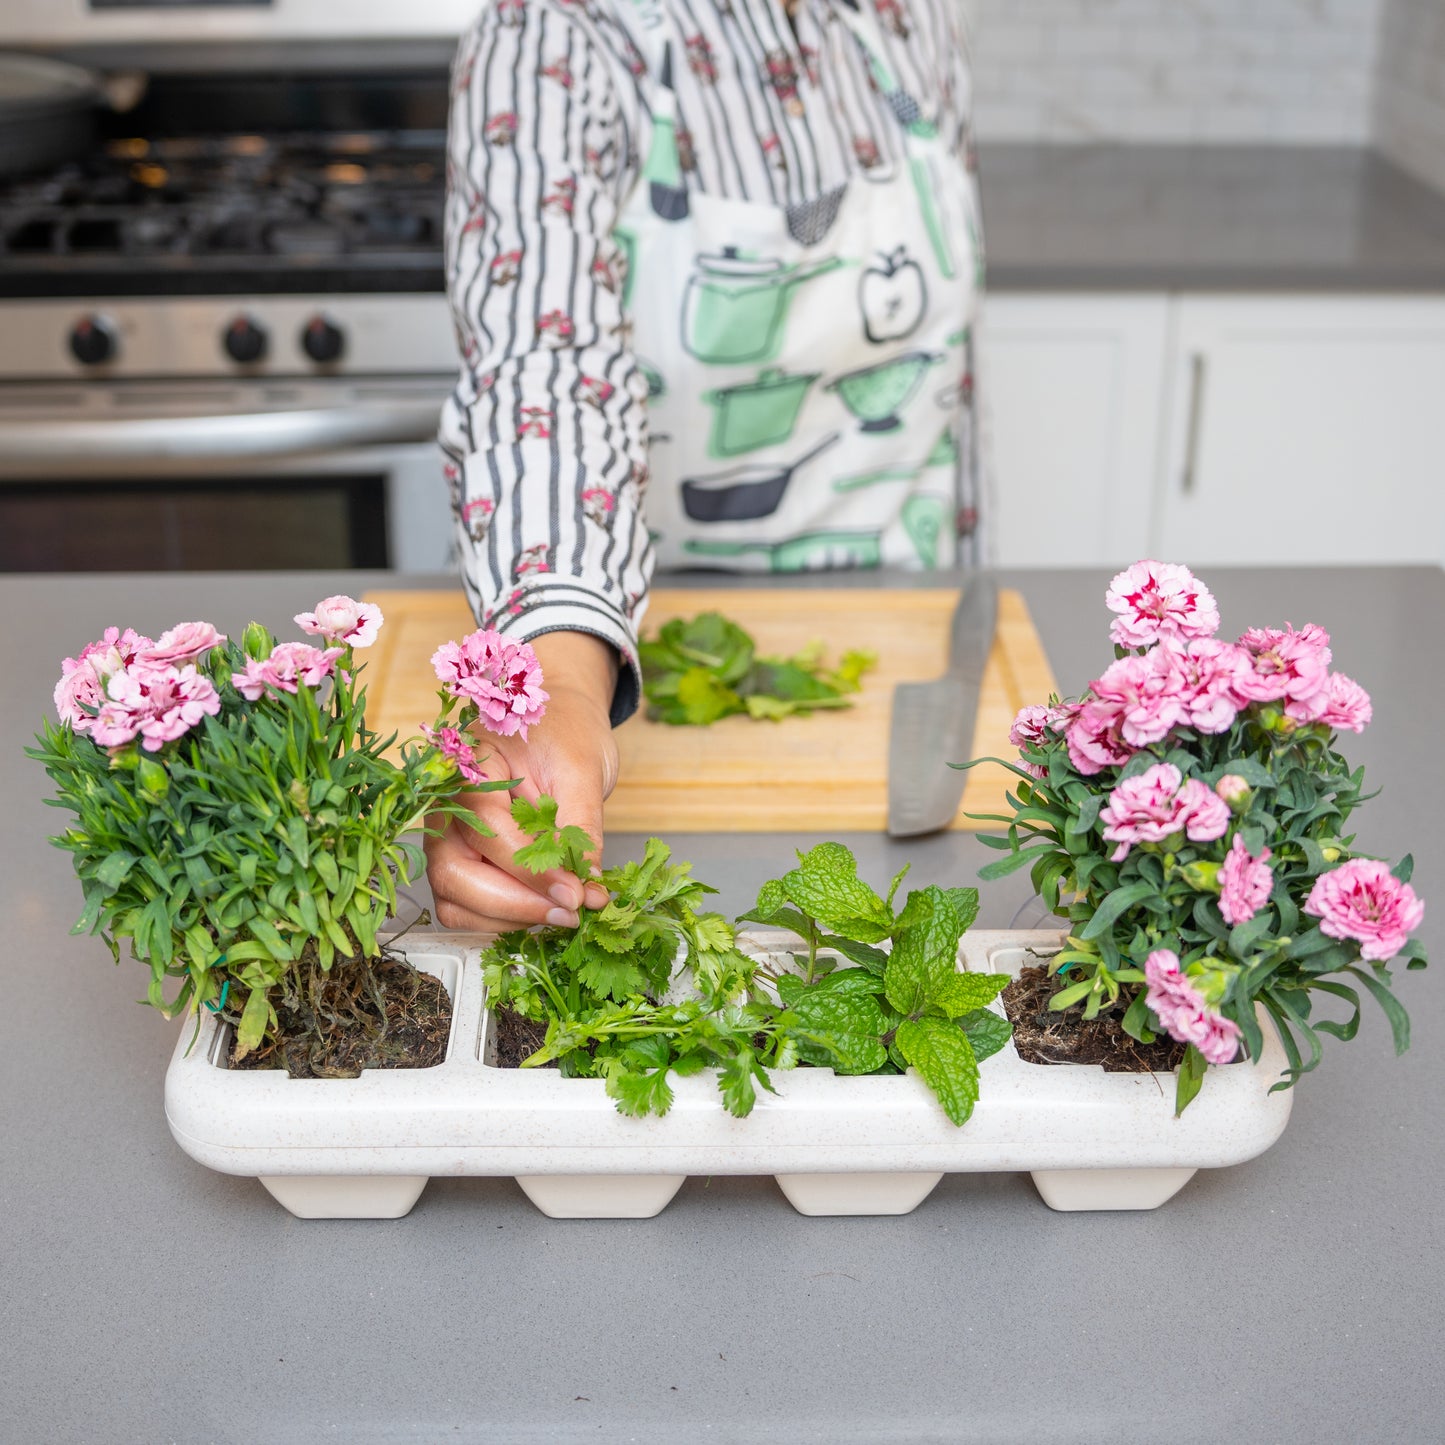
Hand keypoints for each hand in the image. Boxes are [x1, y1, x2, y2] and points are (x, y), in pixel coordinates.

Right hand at [424, 632, 618, 932]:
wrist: (558, 718)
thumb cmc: (567, 733)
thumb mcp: (583, 770)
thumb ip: (582, 829)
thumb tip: (588, 891)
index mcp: (468, 765)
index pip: (486, 828)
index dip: (530, 869)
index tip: (574, 894)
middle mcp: (444, 804)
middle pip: (453, 871)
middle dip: (513, 904)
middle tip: (568, 913)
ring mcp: (446, 835)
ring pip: (453, 898)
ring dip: (507, 919)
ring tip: (562, 914)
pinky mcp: (460, 859)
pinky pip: (464, 904)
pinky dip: (501, 920)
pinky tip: (543, 910)